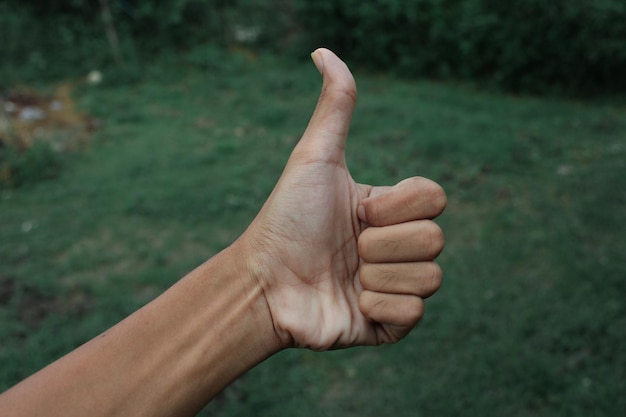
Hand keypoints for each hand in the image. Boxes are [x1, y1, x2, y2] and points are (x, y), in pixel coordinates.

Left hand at [235, 48, 446, 349]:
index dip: (395, 206)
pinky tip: (350, 303)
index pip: (435, 198)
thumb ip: (333, 108)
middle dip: (381, 244)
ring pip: (430, 277)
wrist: (263, 281)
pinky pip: (415, 313)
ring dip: (377, 276)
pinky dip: (378, 307)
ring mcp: (397, 286)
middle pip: (435, 239)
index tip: (358, 212)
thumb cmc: (286, 219)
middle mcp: (398, 246)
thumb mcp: (314, 159)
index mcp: (390, 209)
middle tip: (347, 249)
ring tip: (346, 276)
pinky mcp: (392, 324)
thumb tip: (324, 51)